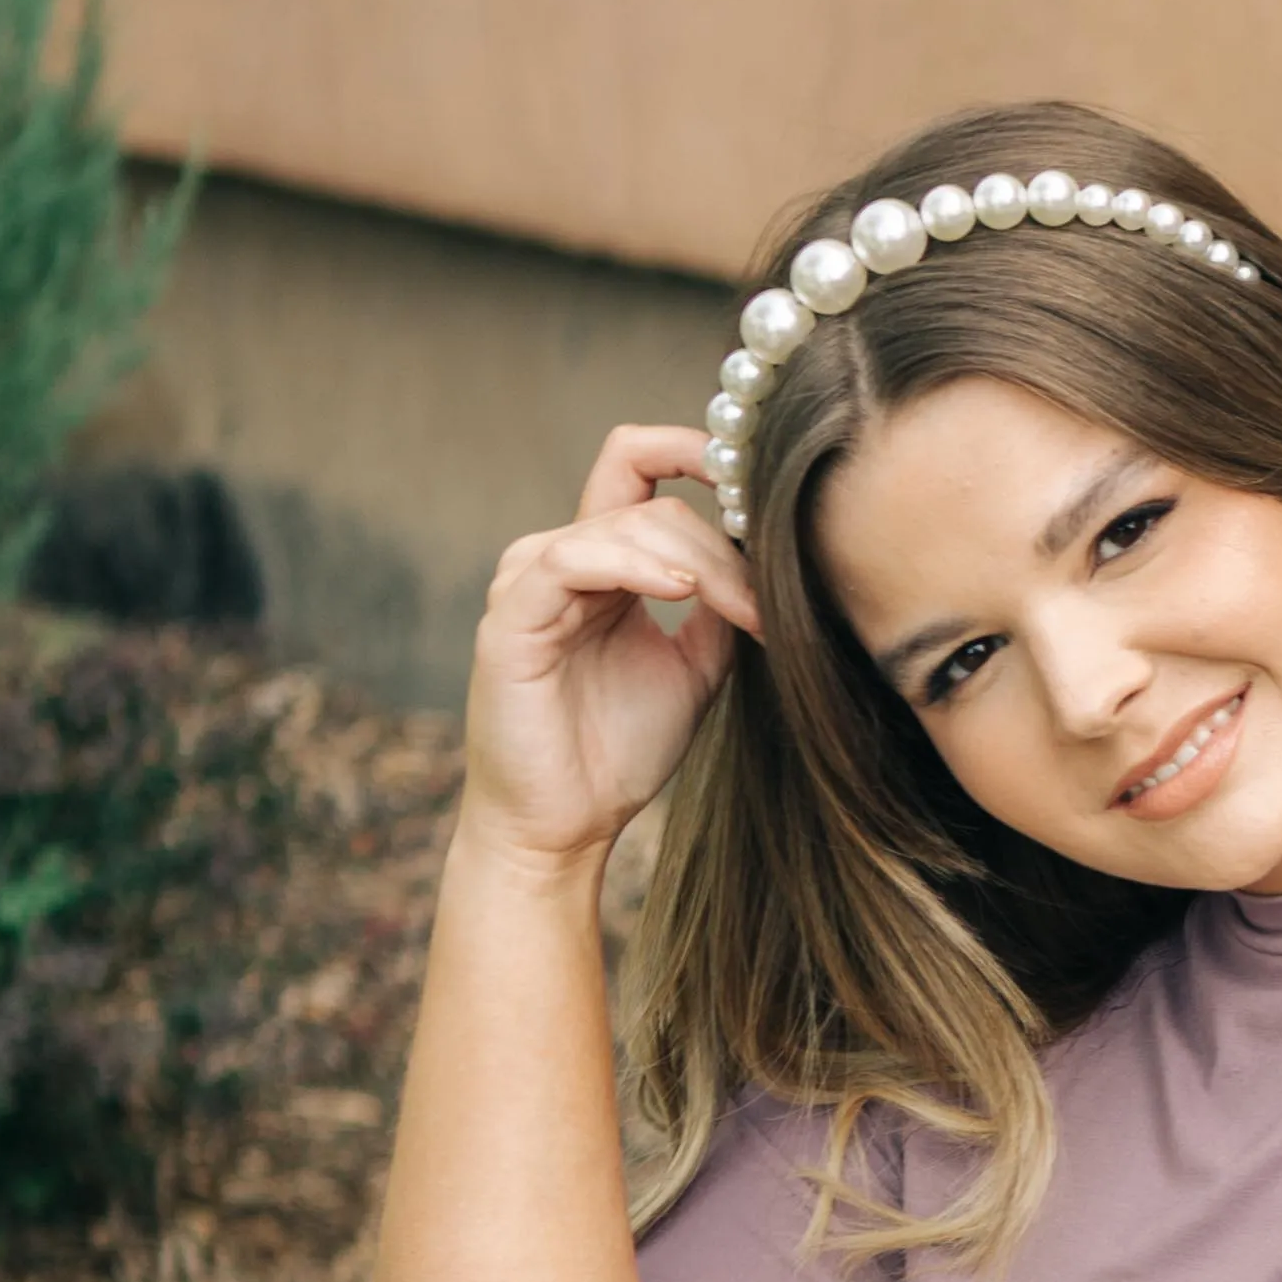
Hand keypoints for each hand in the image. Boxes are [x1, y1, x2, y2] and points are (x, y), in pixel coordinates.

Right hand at [461, 423, 759, 877]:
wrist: (563, 827)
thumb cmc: (618, 754)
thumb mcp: (695, 667)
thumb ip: (721, 606)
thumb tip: (767, 558)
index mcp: (601, 562)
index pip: (640, 463)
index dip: (698, 453)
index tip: (763, 484)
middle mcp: (560, 558)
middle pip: (653, 502)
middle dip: (725, 546)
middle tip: (771, 604)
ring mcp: (529, 581)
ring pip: (623, 522)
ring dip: (696, 559)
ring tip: (742, 610)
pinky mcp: (510, 616)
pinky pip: (571, 558)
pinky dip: (632, 564)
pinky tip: (680, 591)